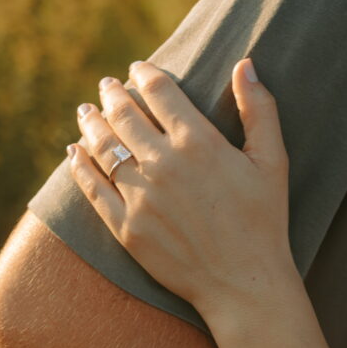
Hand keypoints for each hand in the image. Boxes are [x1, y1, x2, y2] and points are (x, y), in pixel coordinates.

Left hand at [66, 59, 295, 321]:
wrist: (244, 283)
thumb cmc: (264, 220)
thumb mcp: (272, 160)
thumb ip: (259, 109)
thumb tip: (246, 64)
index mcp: (198, 142)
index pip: (159, 92)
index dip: (144, 74)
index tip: (138, 68)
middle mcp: (163, 164)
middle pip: (125, 114)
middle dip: (113, 94)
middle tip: (107, 85)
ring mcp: (140, 197)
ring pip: (104, 147)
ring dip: (91, 123)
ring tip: (86, 111)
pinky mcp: (125, 227)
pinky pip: (93, 187)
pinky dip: (80, 165)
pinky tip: (74, 152)